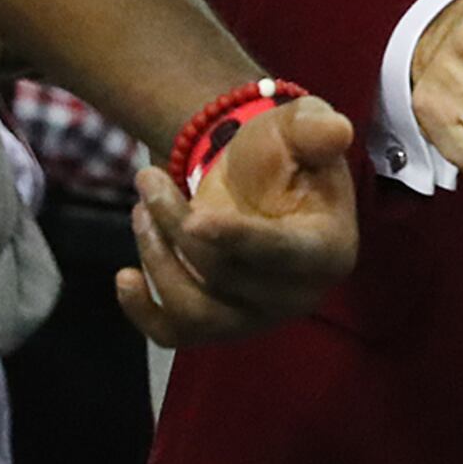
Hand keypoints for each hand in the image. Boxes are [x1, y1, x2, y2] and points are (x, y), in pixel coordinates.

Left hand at [117, 93, 358, 346]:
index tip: (195, 219)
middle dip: (177, 223)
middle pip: (224, 275)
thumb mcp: (299, 128)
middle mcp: (299, 296)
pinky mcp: (220, 328)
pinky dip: (143, 313)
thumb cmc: (284, 155)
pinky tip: (125, 277)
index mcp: (328, 249)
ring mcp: (258, 319)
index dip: (240, 239)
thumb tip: (337, 129)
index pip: (283, 254)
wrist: (260, 183)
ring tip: (141, 208)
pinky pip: (177, 336)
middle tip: (148, 178)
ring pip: (196, 310)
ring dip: (157, 258)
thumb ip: (313, 127)